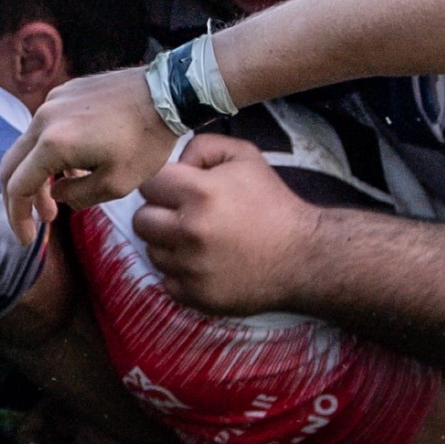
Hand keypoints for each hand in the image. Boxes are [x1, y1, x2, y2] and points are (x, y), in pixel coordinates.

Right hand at [1, 68, 176, 242]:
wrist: (167, 92)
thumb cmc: (147, 140)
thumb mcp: (116, 184)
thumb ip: (78, 197)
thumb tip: (57, 195)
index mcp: (53, 143)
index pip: (17, 186)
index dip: (18, 217)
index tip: (28, 238)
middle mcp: (44, 118)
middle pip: (12, 165)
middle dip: (20, 199)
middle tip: (38, 222)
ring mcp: (53, 101)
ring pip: (29, 145)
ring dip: (38, 175)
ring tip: (59, 196)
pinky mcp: (65, 93)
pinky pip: (46, 127)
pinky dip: (49, 152)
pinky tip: (74, 166)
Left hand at [129, 135, 317, 316]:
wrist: (302, 257)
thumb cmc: (273, 203)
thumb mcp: (245, 157)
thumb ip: (203, 147)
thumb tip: (175, 163)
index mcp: (200, 193)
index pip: (148, 184)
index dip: (163, 184)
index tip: (177, 190)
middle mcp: (190, 231)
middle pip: (142, 219)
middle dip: (160, 214)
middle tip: (183, 215)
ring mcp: (190, 267)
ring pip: (151, 250)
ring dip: (168, 244)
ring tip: (196, 240)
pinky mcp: (195, 295)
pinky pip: (165, 279)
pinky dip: (179, 272)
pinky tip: (201, 263)